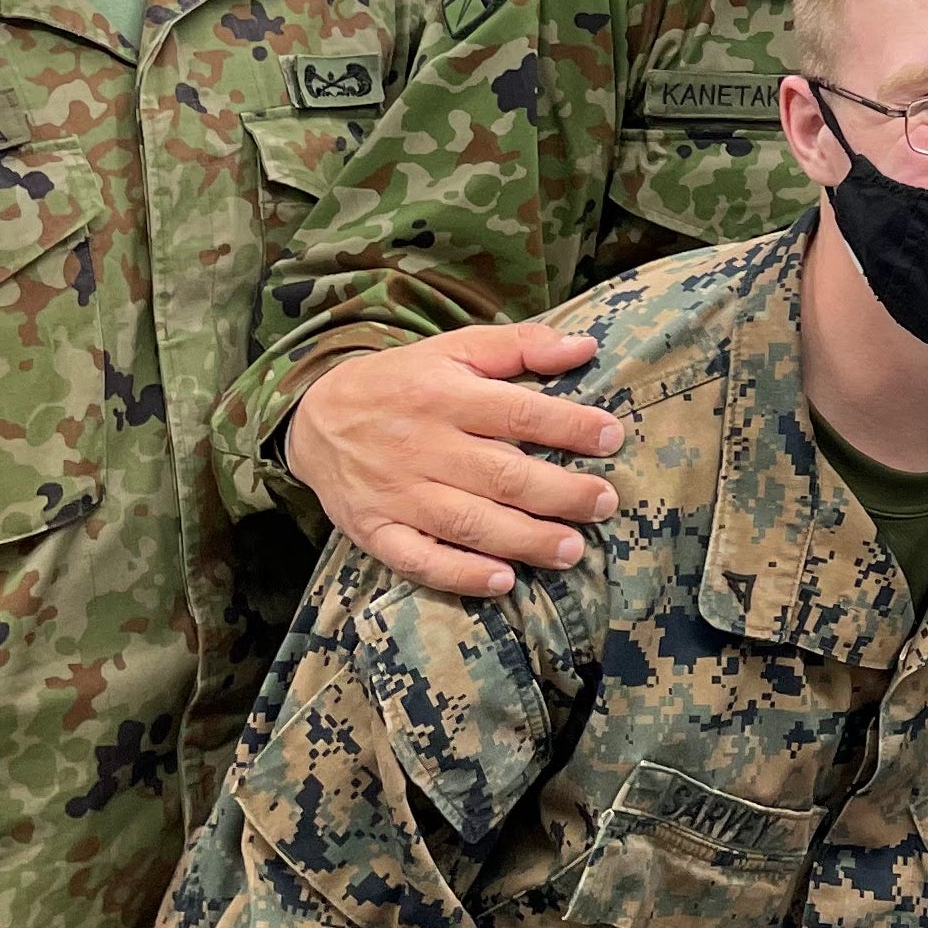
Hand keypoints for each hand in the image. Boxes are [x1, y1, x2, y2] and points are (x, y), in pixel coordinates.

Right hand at [286, 324, 623, 595]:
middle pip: (500, 474)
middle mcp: (422, 446)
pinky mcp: (375, 530)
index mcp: (445, 395)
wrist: (315, 417)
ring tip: (570, 550)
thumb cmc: (403, 383)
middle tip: (605, 503)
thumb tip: (584, 346)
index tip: (612, 437)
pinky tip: (500, 581)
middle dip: (559, 493)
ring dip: (522, 539)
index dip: (568, 426)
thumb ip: (520, 346)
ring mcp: (397, 493)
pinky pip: (418, 559)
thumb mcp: (455, 349)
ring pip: (467, 522)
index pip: (517, 412)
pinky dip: (458, 574)